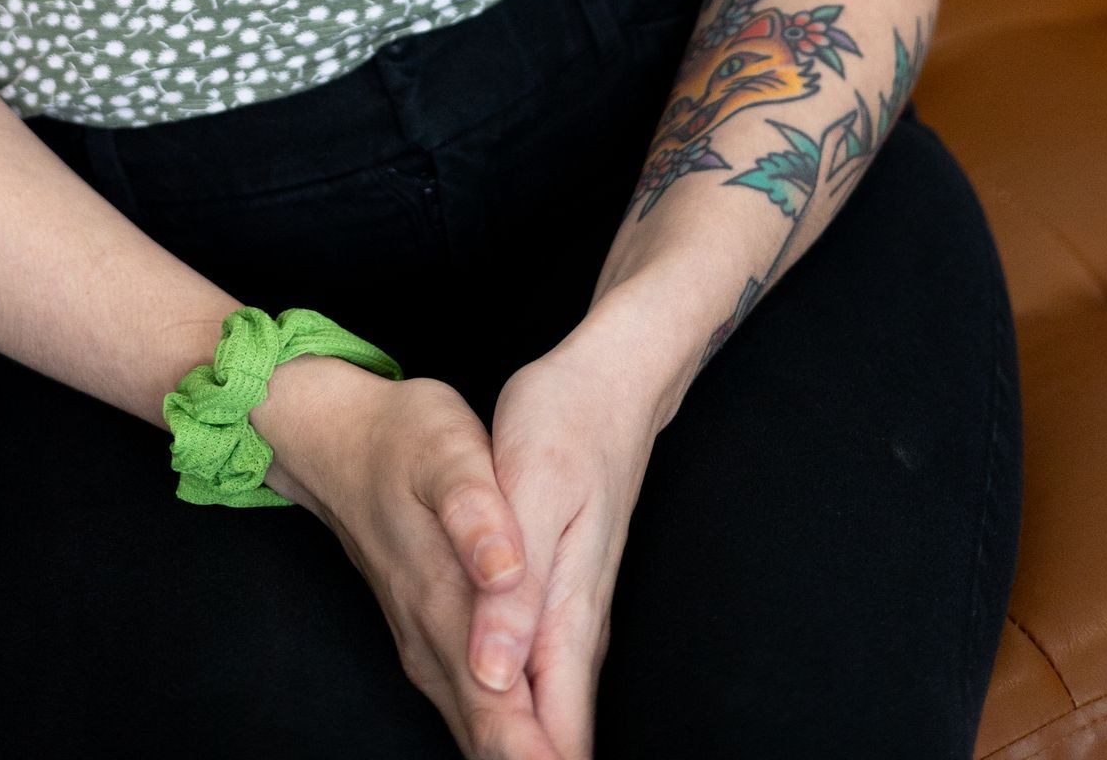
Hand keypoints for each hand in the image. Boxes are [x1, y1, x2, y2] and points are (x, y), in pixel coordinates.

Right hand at [253, 354, 566, 758]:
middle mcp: (433, 644)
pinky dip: (512, 737)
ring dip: (528, 754)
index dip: (542, 758)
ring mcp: (426, 648)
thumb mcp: (446, 449)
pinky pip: (472, 712)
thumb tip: (504, 572)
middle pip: (494, 744)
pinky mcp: (428, 640)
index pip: (502, 717)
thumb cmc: (402, 437)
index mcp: (445, 605)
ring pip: (481, 736)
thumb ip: (476, 513)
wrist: (339, 440)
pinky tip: (542, 742)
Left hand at [467, 321, 670, 759]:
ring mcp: (574, 617)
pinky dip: (523, 720)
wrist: (610, 383)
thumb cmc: (565, 425)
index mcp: (566, 613)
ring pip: (551, 717)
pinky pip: (544, 684)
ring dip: (521, 748)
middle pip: (556, 740)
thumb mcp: (530, 491)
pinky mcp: (564, 600)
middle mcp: (577, 630)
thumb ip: (515, 589)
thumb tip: (496, 678)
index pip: (554, 737)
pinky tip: (502, 730)